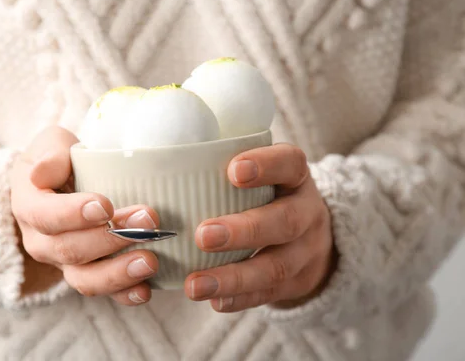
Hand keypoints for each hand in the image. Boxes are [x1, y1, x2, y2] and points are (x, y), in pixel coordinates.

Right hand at [10, 126, 159, 305]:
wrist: (64, 183)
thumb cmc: (61, 159)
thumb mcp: (52, 143)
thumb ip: (50, 153)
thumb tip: (41, 172)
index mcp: (29, 205)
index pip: (43, 216)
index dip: (72, 214)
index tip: (105, 206)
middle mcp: (41, 241)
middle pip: (69, 249)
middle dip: (110, 238)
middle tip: (148, 221)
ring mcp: (63, 263)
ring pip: (84, 279)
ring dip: (118, 273)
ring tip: (150, 260)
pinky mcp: (87, 274)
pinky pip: (102, 292)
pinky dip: (124, 294)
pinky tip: (146, 289)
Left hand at [184, 143, 335, 311]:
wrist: (311, 235)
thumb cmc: (266, 195)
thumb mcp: (261, 173)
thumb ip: (221, 167)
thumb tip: (153, 167)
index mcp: (295, 176)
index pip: (290, 163)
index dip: (266, 166)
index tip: (233, 170)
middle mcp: (306, 212)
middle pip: (285, 221)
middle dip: (244, 230)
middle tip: (203, 235)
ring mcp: (306, 251)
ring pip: (276, 266)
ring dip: (233, 277)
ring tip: (195, 285)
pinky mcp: (298, 282)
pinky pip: (270, 293)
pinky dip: (240, 298)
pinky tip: (214, 301)